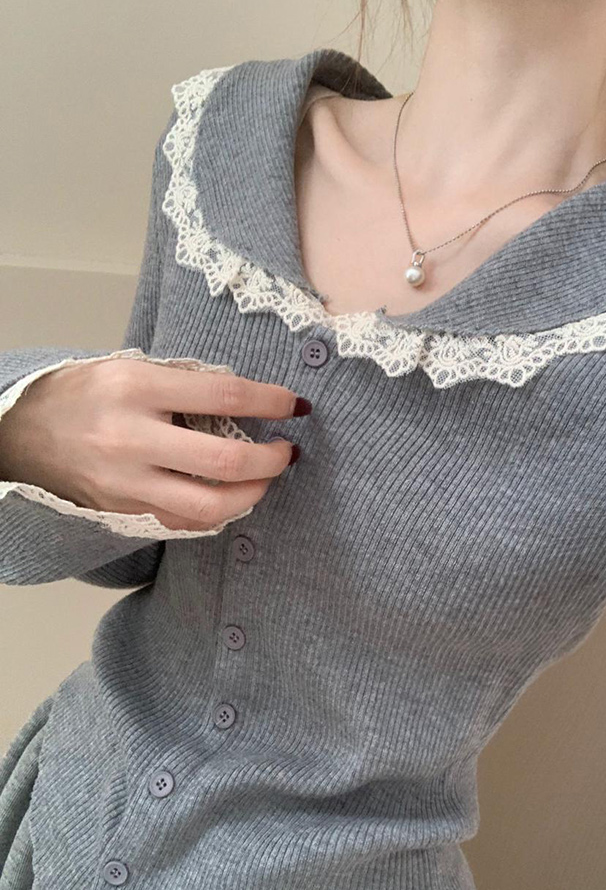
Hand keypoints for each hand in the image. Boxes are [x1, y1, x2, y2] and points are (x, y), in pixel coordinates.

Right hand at [0, 358, 309, 530]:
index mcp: (136, 389)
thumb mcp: (129, 368)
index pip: (223, 395)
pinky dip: (218, 512)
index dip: (269, 401)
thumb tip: (244, 398)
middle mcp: (133, 439)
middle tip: (286, 451)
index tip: (293, 405)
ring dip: (252, 494)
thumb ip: (184, 383)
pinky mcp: (126, 512)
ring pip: (210, 506)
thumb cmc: (81, 394)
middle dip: (270, 459)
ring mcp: (128, 483)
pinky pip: (186, 521)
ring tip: (265, 478)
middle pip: (224, 461)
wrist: (20, 433)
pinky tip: (232, 497)